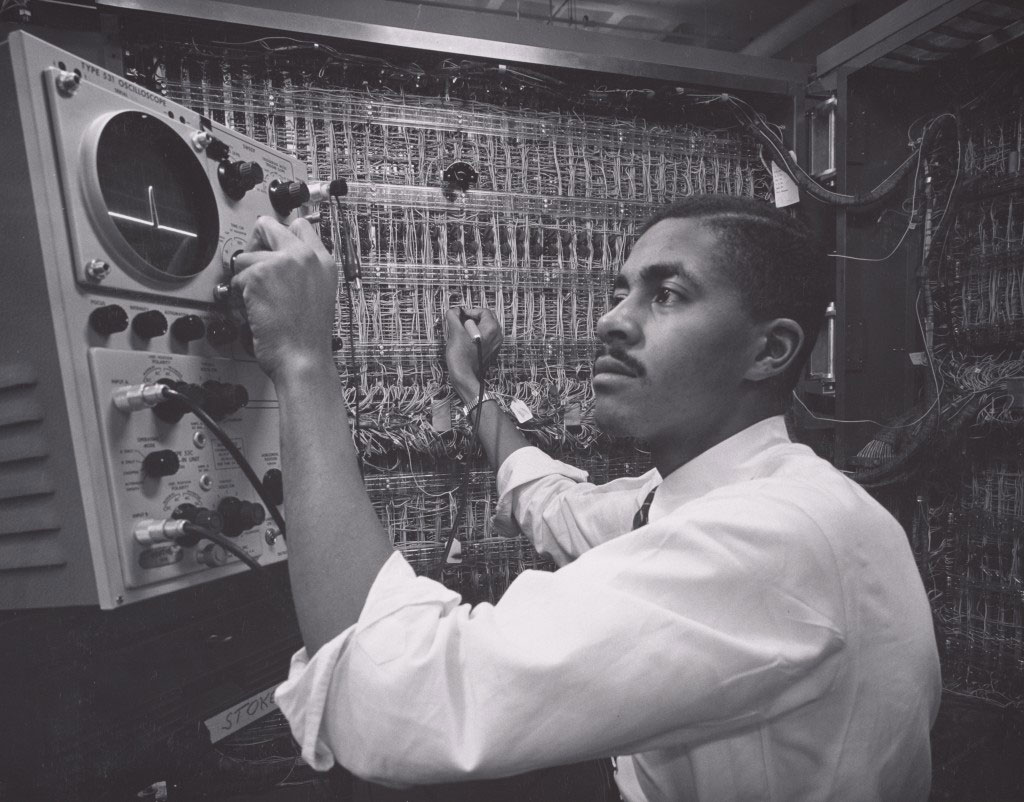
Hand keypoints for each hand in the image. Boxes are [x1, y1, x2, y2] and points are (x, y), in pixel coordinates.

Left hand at [232, 217, 336, 382]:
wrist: (303, 358)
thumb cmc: (308, 337)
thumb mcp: (319, 293)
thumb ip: (303, 271)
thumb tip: (278, 258)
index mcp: (324, 261)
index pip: (300, 226)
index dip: (280, 236)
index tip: (272, 247)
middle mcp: (305, 256)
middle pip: (268, 225)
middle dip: (254, 244)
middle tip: (254, 267)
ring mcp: (283, 262)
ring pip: (246, 255)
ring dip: (245, 277)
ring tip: (259, 299)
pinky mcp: (260, 274)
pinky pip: (237, 275)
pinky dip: (239, 293)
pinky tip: (255, 308)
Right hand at [444, 307, 501, 401]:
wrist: (464, 376)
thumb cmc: (461, 357)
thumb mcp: (455, 332)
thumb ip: (453, 316)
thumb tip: (454, 311)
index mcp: (491, 328)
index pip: (483, 311)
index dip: (470, 311)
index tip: (461, 315)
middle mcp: (496, 336)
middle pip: (487, 320)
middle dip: (473, 319)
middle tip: (461, 323)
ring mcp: (495, 346)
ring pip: (485, 330)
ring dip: (474, 329)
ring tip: (462, 334)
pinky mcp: (491, 353)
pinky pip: (485, 339)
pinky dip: (476, 338)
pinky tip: (466, 343)